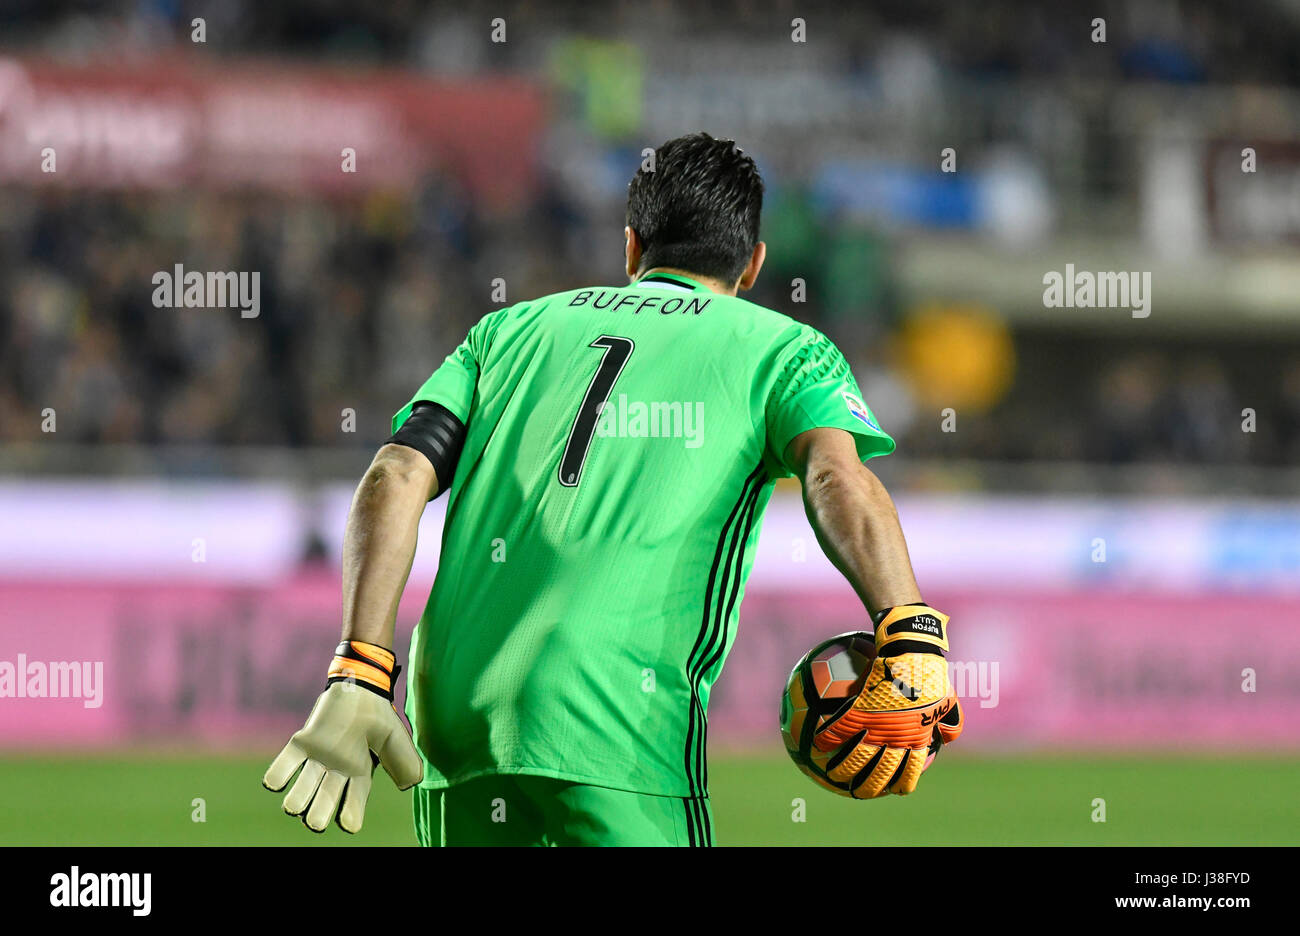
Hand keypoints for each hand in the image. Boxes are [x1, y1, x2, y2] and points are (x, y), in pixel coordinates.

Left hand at [263, 641, 422, 831]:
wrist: (360, 687)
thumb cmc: (379, 715)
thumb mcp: (395, 739)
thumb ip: (404, 761)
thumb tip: (408, 785)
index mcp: (359, 773)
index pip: (353, 802)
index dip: (349, 815)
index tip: (347, 824)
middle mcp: (337, 771)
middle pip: (325, 799)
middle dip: (318, 813)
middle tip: (313, 822)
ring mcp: (319, 757)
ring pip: (304, 785)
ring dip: (297, 798)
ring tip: (293, 807)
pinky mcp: (303, 743)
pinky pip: (286, 763)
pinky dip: (278, 774)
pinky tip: (273, 784)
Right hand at [811, 605, 961, 797]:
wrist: (909, 652)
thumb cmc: (929, 673)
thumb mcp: (947, 701)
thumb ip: (949, 722)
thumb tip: (947, 736)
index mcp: (916, 738)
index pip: (909, 772)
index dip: (901, 785)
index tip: (894, 792)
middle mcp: (895, 738)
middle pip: (879, 773)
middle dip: (867, 786)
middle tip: (859, 792)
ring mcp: (875, 726)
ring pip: (855, 758)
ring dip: (843, 769)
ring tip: (832, 776)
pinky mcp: (859, 711)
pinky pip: (839, 729)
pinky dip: (826, 738)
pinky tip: (816, 743)